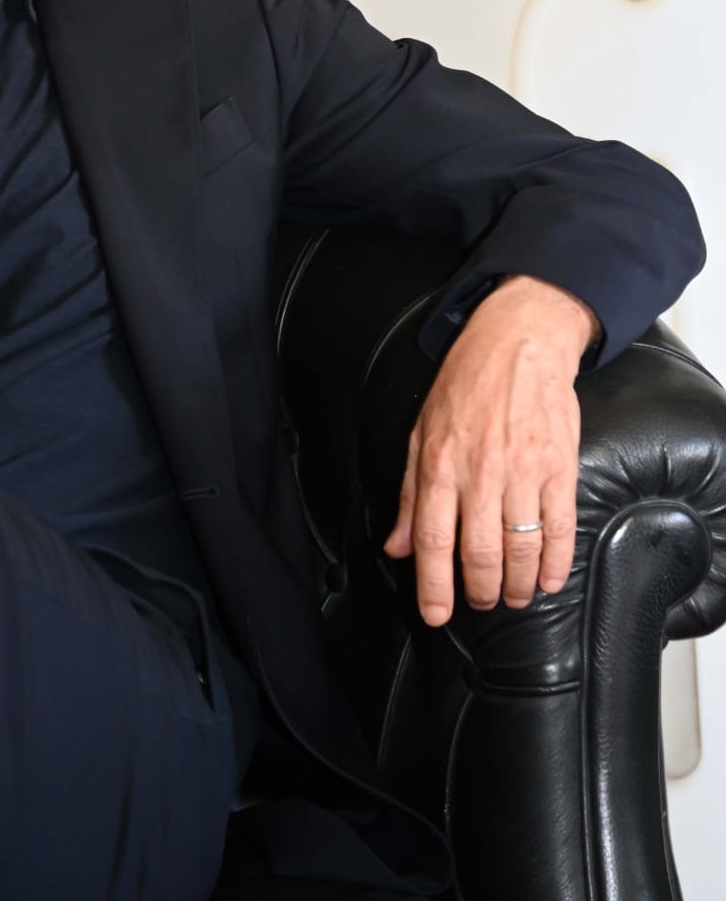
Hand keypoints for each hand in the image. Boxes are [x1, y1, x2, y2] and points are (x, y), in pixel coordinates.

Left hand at [383, 275, 596, 625]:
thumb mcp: (421, 432)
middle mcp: (481, 473)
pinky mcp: (559, 468)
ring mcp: (523, 472)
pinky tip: (548, 580)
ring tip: (513, 596)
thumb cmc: (465, 384)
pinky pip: (560, 528)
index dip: (434, 585)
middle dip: (481, 591)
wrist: (519, 342)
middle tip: (482, 603)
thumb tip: (397, 546)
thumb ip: (411, 494)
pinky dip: (555, 563)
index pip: (434, 540)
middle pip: (481, 554)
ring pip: (521, 548)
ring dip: (517, 585)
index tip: (436, 615)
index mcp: (440, 464)